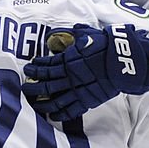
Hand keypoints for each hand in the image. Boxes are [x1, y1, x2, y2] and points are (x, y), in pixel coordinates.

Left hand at [23, 23, 148, 120]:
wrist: (123, 61)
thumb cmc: (107, 46)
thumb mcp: (89, 35)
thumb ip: (76, 34)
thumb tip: (69, 31)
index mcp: (67, 60)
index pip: (46, 65)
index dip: (36, 67)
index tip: (29, 68)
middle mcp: (69, 77)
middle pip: (45, 84)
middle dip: (33, 86)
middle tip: (24, 87)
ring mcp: (77, 90)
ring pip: (54, 100)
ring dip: (42, 102)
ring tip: (34, 104)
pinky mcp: (87, 101)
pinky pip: (70, 110)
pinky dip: (60, 114)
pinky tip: (53, 116)